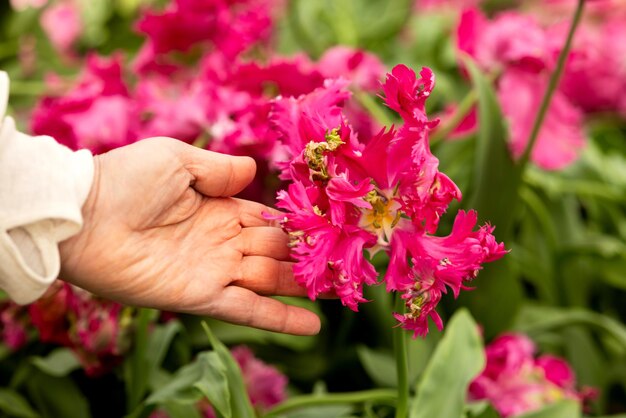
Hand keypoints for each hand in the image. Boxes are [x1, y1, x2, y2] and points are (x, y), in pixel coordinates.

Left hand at [59, 137, 319, 334]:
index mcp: (220, 208)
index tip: (329, 227)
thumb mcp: (178, 159)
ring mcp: (214, 270)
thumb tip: (255, 172)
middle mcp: (222, 242)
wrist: (83, 215)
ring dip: (302, 284)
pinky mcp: (200, 296)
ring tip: (339, 289)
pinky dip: (279, 318)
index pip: (268, 219)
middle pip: (276, 251)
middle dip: (306, 256)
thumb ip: (219, 170)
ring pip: (270, 280)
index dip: (296, 224)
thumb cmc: (126, 179)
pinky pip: (247, 310)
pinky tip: (313, 324)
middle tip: (344, 262)